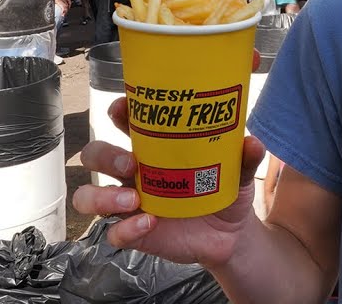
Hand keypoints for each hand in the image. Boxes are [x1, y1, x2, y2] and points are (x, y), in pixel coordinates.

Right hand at [71, 97, 266, 267]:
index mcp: (153, 148)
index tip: (123, 107)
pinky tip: (148, 223)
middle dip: (105, 155)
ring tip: (132, 198)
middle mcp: (134, 172)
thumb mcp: (237, 172)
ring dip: (102, 196)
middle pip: (96, 156)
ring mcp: (129, 203)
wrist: (230, 233)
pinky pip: (114, 233)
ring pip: (89, 196)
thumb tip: (252, 143)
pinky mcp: (135, 232)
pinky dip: (126, 229)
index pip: (123, 122)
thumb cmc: (223, 190)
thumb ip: (243, 157)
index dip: (117, 112)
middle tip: (131, 163)